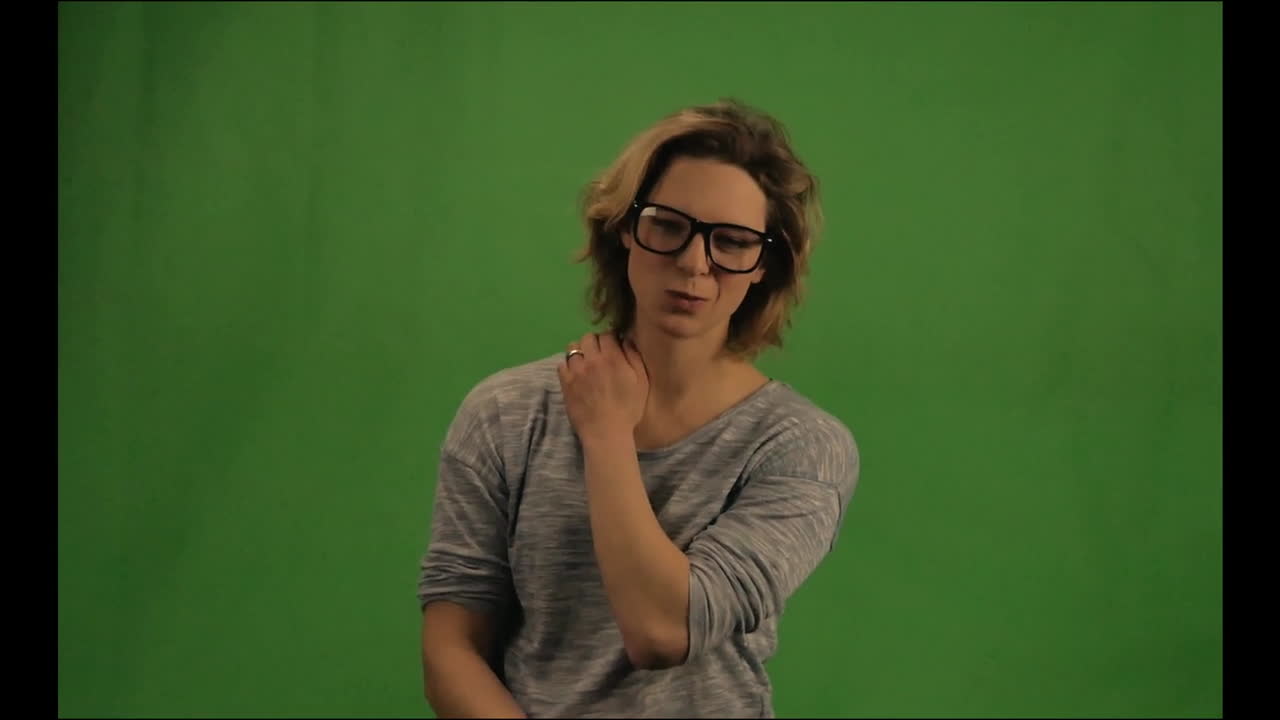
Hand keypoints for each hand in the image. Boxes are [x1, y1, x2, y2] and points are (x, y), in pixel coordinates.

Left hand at [558, 331, 648, 445]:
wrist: (606, 432)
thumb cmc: (628, 409)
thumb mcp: (641, 382)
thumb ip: (634, 357)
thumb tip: (627, 339)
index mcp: (612, 358)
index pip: (607, 334)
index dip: (611, 339)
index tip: (614, 347)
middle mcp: (592, 359)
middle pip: (588, 337)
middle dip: (595, 342)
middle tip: (600, 354)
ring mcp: (576, 370)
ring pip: (573, 347)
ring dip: (580, 351)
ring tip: (586, 362)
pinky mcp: (565, 382)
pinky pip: (562, 364)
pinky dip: (568, 365)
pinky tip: (576, 374)